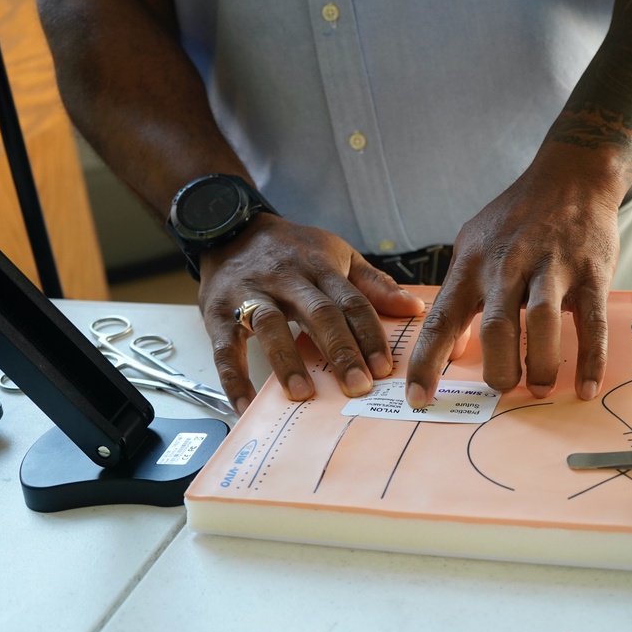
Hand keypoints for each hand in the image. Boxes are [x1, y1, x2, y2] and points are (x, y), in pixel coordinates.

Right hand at [198, 213, 424, 414]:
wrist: (230, 226)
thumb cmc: (292, 249)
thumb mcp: (337, 254)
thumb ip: (374, 285)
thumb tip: (414, 308)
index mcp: (320, 268)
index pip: (352, 302)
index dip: (369, 335)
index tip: (384, 368)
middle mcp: (287, 279)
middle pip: (318, 314)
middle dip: (340, 351)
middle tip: (357, 386)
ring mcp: (250, 294)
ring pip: (270, 326)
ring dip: (287, 361)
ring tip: (303, 393)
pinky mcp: (217, 312)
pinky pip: (225, 347)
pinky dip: (233, 378)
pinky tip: (245, 405)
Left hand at [405, 146, 621, 407]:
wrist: (571, 177)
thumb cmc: (517, 219)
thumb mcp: (474, 245)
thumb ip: (461, 294)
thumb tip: (450, 345)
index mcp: (472, 265)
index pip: (442, 319)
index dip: (427, 362)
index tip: (417, 398)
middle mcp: (507, 265)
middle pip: (496, 327)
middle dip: (498, 368)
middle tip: (502, 387)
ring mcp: (551, 267)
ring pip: (541, 323)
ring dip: (539, 364)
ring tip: (537, 387)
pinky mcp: (590, 272)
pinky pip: (590, 322)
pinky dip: (590, 359)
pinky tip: (584, 387)